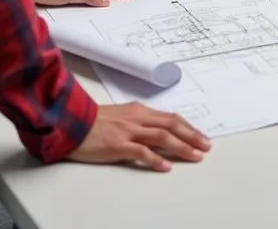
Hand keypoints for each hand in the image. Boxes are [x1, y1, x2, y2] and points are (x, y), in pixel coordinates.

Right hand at [69, 102, 210, 170]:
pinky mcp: (118, 145)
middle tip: (206, 146)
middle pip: (171, 125)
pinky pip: (141, 152)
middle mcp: (138, 119)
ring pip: (162, 137)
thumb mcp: (122, 116)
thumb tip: (158, 132)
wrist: (72, 123)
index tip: (200, 137)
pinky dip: (156, 159)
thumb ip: (139, 122)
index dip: (188, 127)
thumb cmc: (94, 122)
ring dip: (181, 146)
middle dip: (191, 136)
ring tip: (195, 156)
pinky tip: (166, 166)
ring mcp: (128, 131)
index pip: (170, 118)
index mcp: (140, 111)